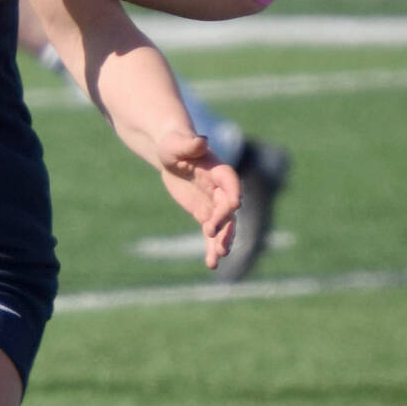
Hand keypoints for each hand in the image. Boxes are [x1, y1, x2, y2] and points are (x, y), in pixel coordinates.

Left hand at [154, 125, 240, 268]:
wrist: (171, 154)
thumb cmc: (173, 144)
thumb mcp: (177, 143)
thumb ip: (190, 144)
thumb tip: (201, 141)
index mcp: (217, 170)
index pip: (230, 181)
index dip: (233, 191)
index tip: (234, 205)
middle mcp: (221, 189)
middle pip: (227, 208)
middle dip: (223, 223)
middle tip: (213, 235)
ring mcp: (215, 204)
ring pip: (223, 226)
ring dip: (222, 241)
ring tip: (217, 257)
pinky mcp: (205, 215)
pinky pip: (212, 233)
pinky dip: (212, 248)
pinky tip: (212, 264)